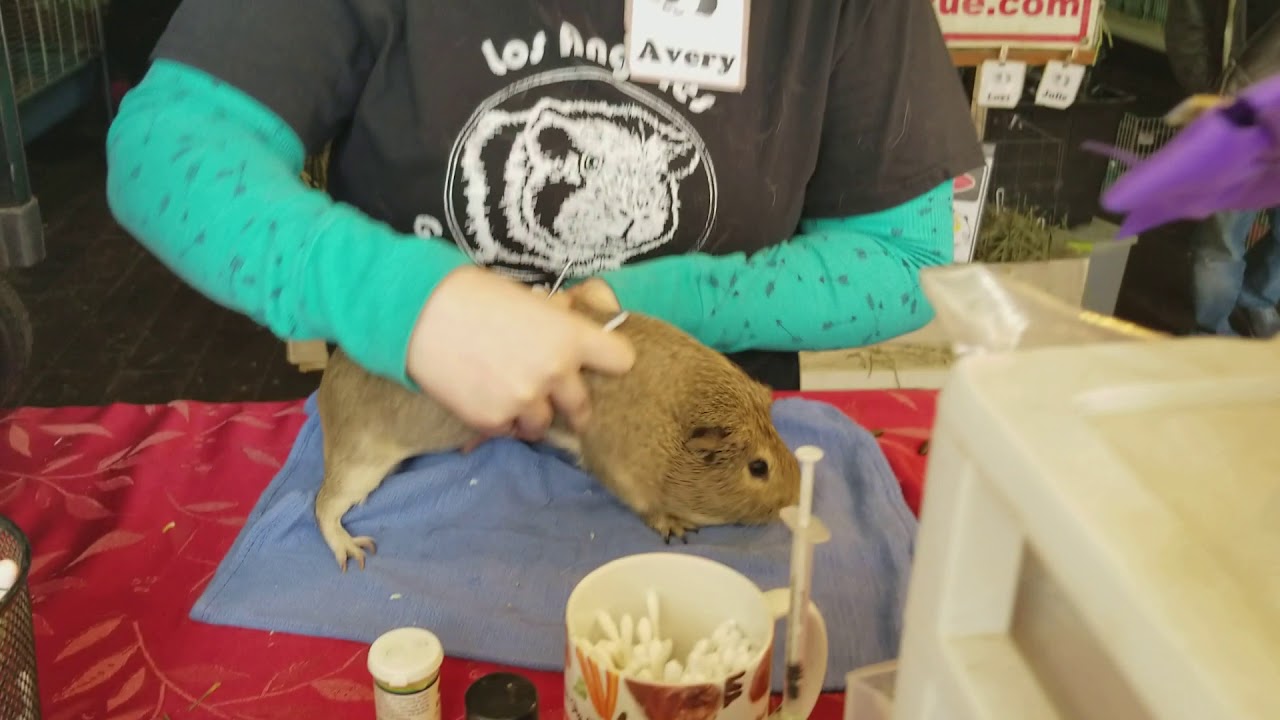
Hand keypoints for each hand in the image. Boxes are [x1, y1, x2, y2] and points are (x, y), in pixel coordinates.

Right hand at [406, 266, 634, 440]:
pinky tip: (484, 397)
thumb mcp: (528, 298)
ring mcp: (524, 401)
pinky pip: (508, 432)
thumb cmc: (474, 295)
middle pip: (583, 407)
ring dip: (532, 415)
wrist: (419, 313)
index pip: (621, 359)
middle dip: (571, 402)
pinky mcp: (493, 421)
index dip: (610, 360)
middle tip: (555, 394)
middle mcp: (554, 372)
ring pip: (543, 425)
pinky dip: (500, 421)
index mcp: (570, 336)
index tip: (599, 362)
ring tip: (510, 394)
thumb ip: (556, 319)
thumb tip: (570, 319)